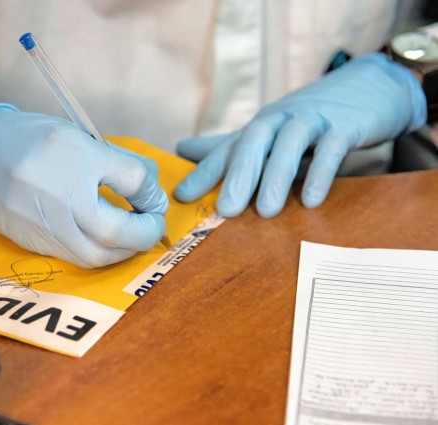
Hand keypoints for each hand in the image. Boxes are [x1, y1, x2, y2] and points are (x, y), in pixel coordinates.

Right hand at [0, 98, 168, 267]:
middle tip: (153, 223)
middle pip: (117, 231)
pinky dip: (97, 253)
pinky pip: (75, 257)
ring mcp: (43, 224)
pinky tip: (103, 240)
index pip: (133, 181)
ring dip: (124, 250)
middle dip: (145, 232)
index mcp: (74, 158)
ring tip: (131, 236)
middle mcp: (58, 195)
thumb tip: (152, 194)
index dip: (152, 192)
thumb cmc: (32, 140)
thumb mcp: (78, 138)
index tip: (152, 196)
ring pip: (97, 255)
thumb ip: (119, 164)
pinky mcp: (33, 242)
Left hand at [174, 53, 426, 217]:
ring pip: (290, 142)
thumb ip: (230, 146)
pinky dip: (322, 172)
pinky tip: (312, 200)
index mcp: (260, 126)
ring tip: (266, 211)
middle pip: (254, 141)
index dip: (203, 172)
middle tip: (226, 210)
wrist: (371, 85)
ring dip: (277, 176)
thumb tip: (181, 148)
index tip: (181, 197)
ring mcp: (314, 119)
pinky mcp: (347, 125)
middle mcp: (281, 119)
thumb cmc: (310, 117)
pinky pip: (332, 147)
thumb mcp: (268, 131)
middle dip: (239, 175)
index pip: (227, 149)